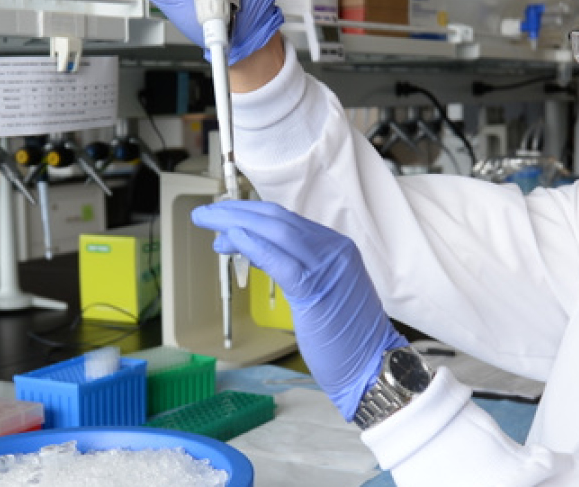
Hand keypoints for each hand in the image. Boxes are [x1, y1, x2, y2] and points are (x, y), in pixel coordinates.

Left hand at [192, 200, 407, 419]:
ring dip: (236, 224)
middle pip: (277, 219)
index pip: (284, 219)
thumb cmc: (344, 338)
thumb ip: (290, 267)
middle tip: (204, 215)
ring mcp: (328, 266)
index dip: (248, 215)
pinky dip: (254, 247)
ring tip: (208, 224)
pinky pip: (281, 261)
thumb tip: (252, 249)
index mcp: (334, 247)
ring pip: (277, 232)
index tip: (222, 220)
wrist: (374, 365)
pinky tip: (232, 239)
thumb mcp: (316, 293)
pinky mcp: (317, 289)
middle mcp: (333, 249)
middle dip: (236, 212)